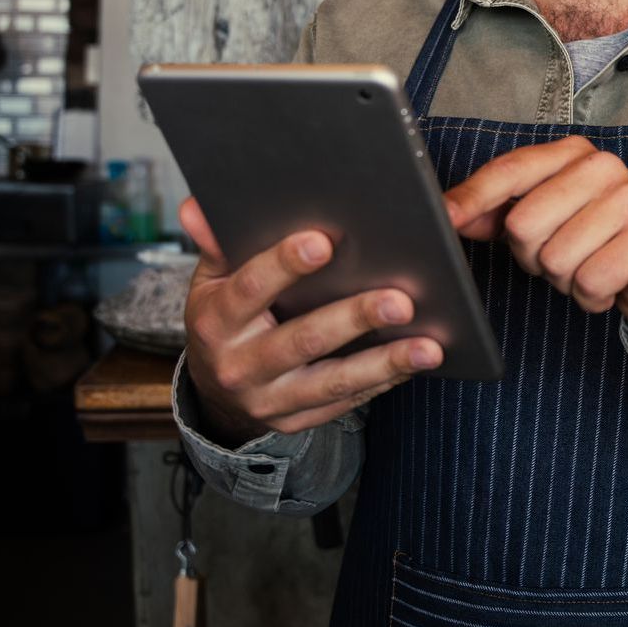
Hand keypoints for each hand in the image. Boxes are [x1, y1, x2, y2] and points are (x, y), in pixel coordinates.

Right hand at [179, 198, 442, 443]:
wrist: (216, 390)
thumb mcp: (211, 280)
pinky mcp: (297, 421)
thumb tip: (198, 205)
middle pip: (302, 339)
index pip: (250, 290)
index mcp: (216, 321)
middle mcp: (240, 365)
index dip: (283, 265)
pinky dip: (385, 381)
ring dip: (386, 362)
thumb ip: (217, 242)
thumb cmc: (225, 317)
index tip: (323, 241)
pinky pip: (347, 402)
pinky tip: (418, 363)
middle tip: (400, 300)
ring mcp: (270, 399)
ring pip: (334, 380)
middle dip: (354, 318)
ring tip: (430, 346)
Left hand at [444, 136, 627, 349]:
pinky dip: (591, 297)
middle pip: (524, 223)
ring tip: (588, 267)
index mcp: (572, 154)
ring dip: (564, 280)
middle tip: (561, 257)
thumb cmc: (596, 242)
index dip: (473, 197)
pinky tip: (610, 285)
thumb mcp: (545, 222)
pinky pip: (588, 282)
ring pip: (555, 258)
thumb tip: (449, 212)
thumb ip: (498, 213)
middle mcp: (602, 167)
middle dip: (532, 257)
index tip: (443, 217)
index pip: (510, 171)